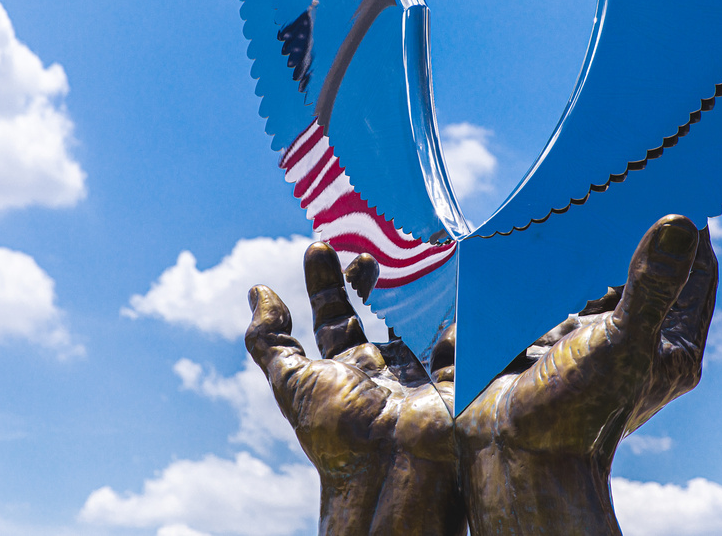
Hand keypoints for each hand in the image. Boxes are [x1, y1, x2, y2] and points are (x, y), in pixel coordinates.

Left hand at [246, 242, 464, 535]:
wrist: (397, 477)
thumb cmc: (341, 433)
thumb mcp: (293, 382)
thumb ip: (270, 339)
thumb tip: (257, 290)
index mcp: (346, 368)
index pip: (334, 314)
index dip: (325, 280)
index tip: (319, 244)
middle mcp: (383, 368)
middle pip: (379, 312)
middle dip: (376, 277)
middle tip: (374, 246)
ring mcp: (422, 371)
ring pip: (421, 318)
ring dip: (420, 286)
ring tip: (418, 250)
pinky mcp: (459, 377)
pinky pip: (464, 334)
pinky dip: (461, 312)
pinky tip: (459, 284)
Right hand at [456, 215, 717, 535]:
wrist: (503, 454)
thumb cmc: (569, 411)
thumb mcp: (618, 342)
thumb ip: (651, 285)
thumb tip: (682, 221)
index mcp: (672, 344)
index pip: (700, 267)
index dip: (692, 225)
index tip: (674, 178)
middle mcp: (638, 341)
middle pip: (647, 267)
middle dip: (627, 233)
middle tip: (612, 188)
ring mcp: (592, 342)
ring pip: (596, 277)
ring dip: (580, 259)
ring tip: (568, 223)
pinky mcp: (551, 341)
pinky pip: (553, 293)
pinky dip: (544, 278)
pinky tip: (531, 260)